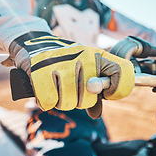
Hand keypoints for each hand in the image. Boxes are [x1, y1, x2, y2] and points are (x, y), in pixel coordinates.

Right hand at [9, 32, 133, 117]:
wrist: (33, 41)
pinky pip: (49, 102)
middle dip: (77, 101)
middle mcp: (82, 55)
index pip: (122, 71)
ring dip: (59, 102)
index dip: (118, 88)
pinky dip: (45, 102)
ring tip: (56, 88)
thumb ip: (95, 92)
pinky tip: (44, 91)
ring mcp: (62, 61)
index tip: (105, 93)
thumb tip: (96, 114)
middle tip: (69, 89)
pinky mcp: (40, 68)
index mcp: (97, 55)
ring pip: (67, 102)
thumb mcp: (84, 69)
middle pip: (89, 99)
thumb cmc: (64, 61)